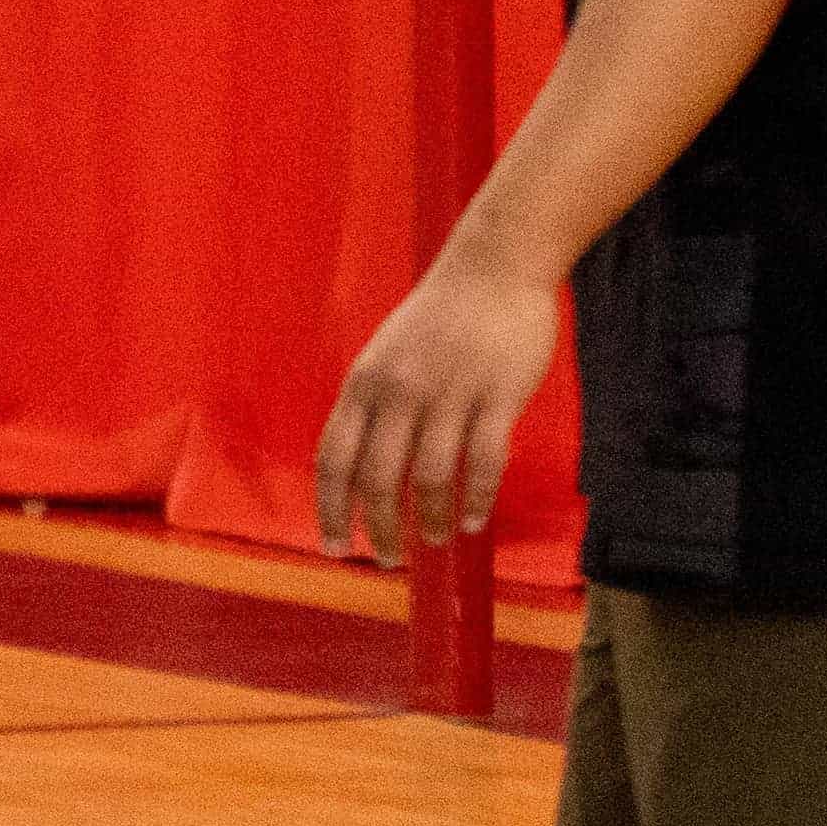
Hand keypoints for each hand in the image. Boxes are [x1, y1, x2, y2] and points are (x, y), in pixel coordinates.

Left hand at [317, 257, 556, 559]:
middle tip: (389, 558)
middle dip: (379, 527)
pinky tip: (474, 520)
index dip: (330, 507)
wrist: (494, 267)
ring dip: (429, 519)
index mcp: (364, 384)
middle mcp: (398, 392)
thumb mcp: (385, 356)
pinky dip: (477, 498)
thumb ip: (374, 406)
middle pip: (376, 478)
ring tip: (435, 539)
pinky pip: (482, 462)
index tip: (333, 545)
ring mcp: (448, 394)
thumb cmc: (440, 317)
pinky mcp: (497, 396)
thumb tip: (362, 467)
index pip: (333, 458)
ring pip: (429, 477)